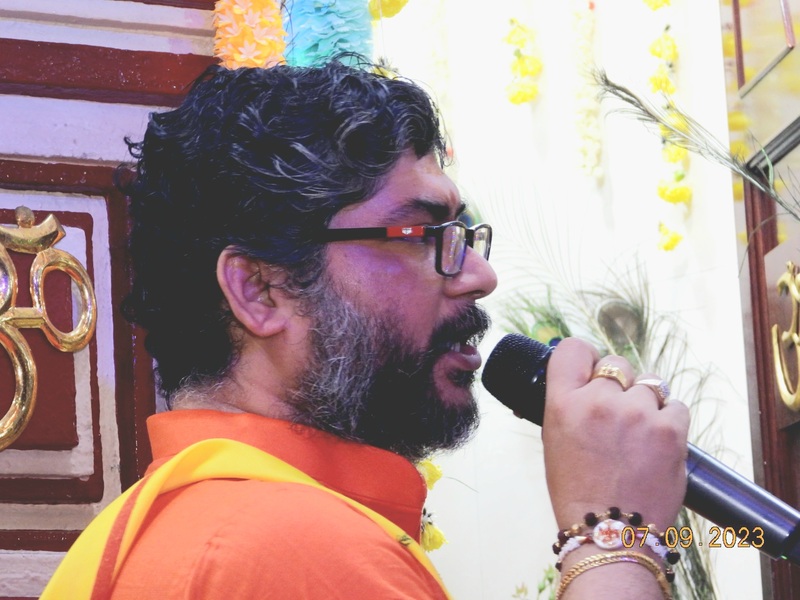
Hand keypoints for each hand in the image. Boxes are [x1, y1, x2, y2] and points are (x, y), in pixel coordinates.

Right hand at [542, 337, 689, 531]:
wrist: (610, 532)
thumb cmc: (578, 491)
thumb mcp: (555, 439)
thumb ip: (568, 403)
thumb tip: (585, 379)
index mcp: (563, 404)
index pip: (573, 349)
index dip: (585, 357)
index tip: (590, 370)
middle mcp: (599, 402)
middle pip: (616, 363)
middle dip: (618, 383)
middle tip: (616, 413)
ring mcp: (637, 413)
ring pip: (649, 383)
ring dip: (645, 401)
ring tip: (638, 433)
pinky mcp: (670, 429)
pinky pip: (675, 405)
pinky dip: (668, 419)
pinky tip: (656, 441)